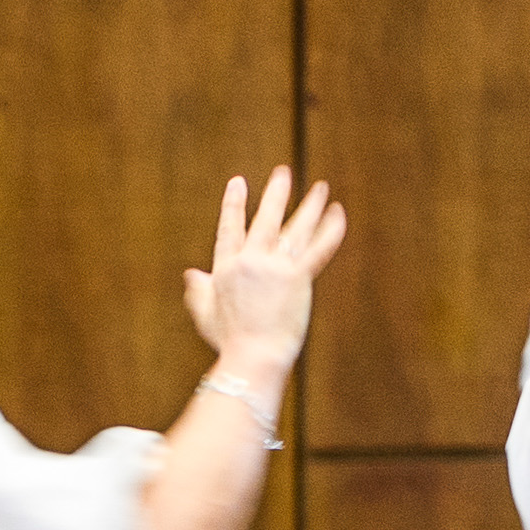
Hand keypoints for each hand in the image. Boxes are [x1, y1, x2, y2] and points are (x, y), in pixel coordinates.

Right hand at [179, 166, 342, 378]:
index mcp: (226, 268)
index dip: (234, 204)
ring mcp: (274, 267)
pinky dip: (331, 230)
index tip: (238, 182)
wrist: (252, 357)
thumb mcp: (205, 314)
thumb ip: (197, 291)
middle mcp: (250, 261)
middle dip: (276, 193)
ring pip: (296, 228)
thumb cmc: (228, 342)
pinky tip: (339, 213)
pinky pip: (319, 247)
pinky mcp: (298, 277)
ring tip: (321, 188)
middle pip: (266, 218)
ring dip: (310, 205)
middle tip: (283, 173)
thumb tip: (190, 274)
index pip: (229, 228)